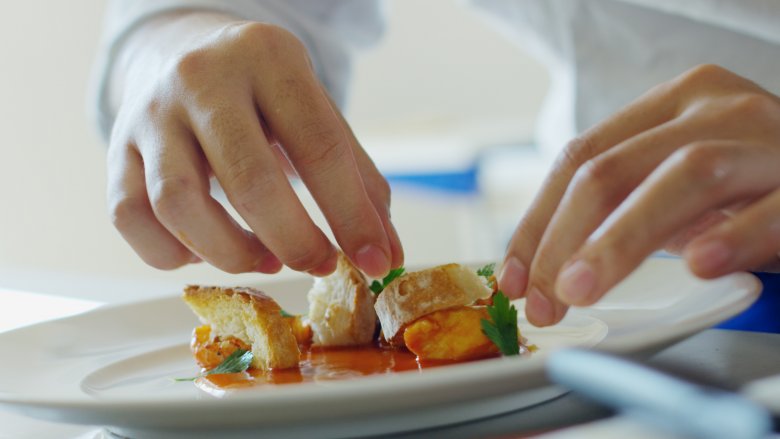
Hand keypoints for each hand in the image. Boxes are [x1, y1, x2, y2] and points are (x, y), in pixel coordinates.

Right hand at [107, 12, 402, 276]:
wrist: (181, 48)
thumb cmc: (262, 92)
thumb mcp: (316, 112)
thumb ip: (357, 178)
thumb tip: (384, 252)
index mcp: (269, 58)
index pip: (318, 147)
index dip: (351, 215)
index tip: (373, 261)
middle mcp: (202, 79)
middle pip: (249, 181)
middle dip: (294, 241)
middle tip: (319, 264)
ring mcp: (150, 113)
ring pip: (178, 204)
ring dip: (230, 253)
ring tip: (264, 260)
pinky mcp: (115, 147)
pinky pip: (130, 218)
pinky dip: (170, 252)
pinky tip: (204, 249)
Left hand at [498, 64, 779, 325]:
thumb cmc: (754, 186)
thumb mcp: (681, 186)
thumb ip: (627, 208)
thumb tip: (549, 267)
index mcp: (672, 106)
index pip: (581, 157)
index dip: (538, 221)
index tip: (515, 277)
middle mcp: (714, 109)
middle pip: (614, 169)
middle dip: (564, 240)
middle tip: (544, 300)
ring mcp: (768, 138)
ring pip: (682, 176)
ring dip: (622, 239)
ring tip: (584, 288)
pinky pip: (773, 206)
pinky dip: (734, 235)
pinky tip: (700, 264)